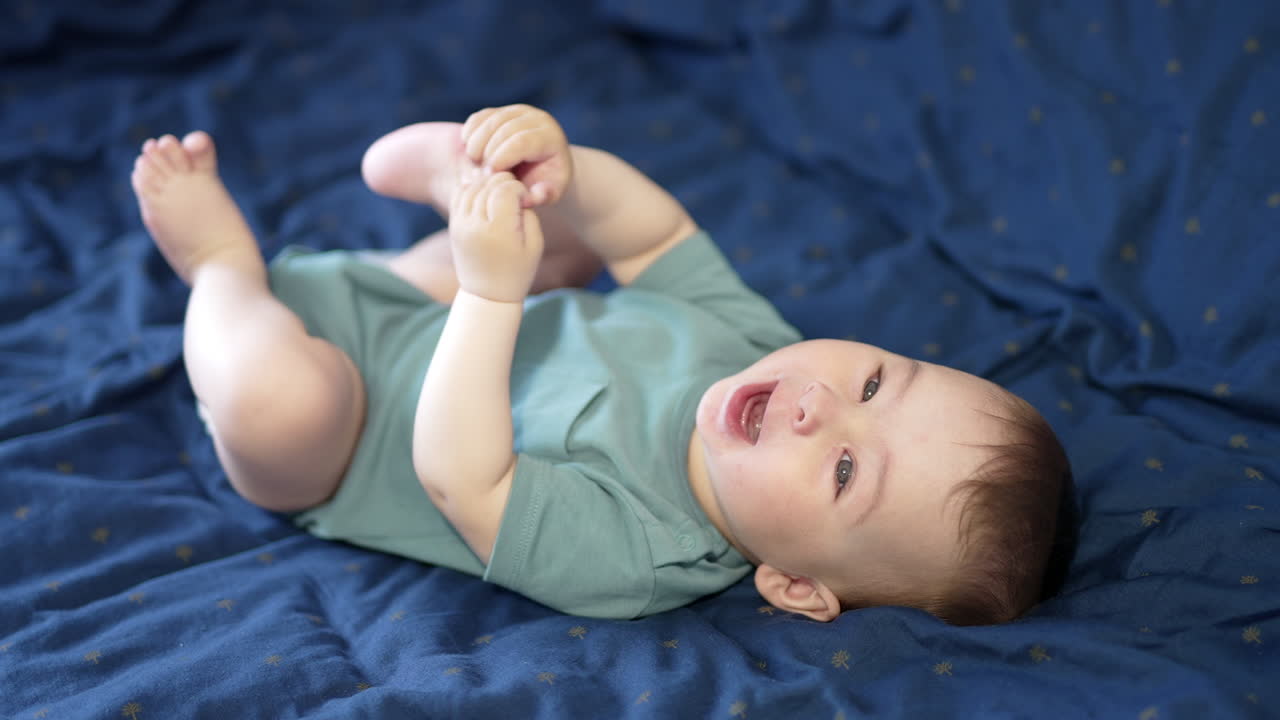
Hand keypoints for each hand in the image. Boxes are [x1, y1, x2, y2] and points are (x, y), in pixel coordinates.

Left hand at [449, 171, 543, 302]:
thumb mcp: (535, 245)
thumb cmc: (517, 271)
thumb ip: (529, 215)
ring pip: (472, 187)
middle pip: (488, 186)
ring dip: (488, 182)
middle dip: (504, 182)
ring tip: (500, 189)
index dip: (518, 187)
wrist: (487, 294)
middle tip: (514, 191)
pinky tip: (483, 189)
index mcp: (498, 232)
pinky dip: (471, 186)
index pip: (505, 191)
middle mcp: (476, 226)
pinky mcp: (454, 226)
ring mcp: (461, 226)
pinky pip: (459, 196)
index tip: (524, 198)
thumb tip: (519, 193)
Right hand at [461, 104, 571, 206]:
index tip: (490, 176)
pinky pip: (479, 118)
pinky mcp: (501, 111)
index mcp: (550, 137)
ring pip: (490, 121)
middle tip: (481, 174)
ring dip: (476, 144)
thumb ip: (540, 196)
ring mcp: (518, 111)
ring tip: (475, 165)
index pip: (522, 141)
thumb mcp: (548, 193)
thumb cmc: (543, 183)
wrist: (539, 168)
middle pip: (504, 129)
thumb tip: (530, 196)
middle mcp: (536, 118)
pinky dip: (469, 134)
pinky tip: (470, 153)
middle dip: (487, 152)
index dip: (501, 158)